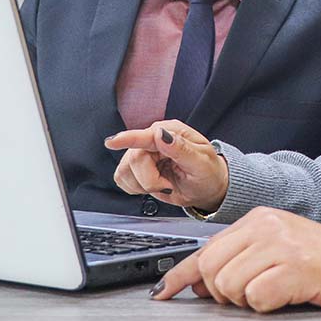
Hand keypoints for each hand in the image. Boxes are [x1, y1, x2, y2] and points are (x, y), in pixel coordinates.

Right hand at [105, 120, 228, 211]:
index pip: (146, 135)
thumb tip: (161, 134)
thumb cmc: (208, 172)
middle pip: (134, 159)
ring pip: (125, 171)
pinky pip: (122, 179)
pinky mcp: (136, 170)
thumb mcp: (201, 162)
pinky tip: (152, 187)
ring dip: (143, 185)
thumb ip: (181, 148)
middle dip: (150, 180)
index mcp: (171, 132)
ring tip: (163, 185)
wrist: (207, 188)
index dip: (128, 139)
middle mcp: (154, 140)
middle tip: (168, 186)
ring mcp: (144, 155)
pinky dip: (135, 188)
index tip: (112, 143)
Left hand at [151, 206, 320, 314]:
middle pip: (211, 269)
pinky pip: (256, 298)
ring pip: (228, 285)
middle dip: (223, 293)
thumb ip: (241, 260)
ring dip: (247, 301)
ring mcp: (281, 244)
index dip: (180, 274)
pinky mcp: (295, 267)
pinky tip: (287, 297)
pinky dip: (267, 307)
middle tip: (251, 295)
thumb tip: (198, 281)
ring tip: (275, 293)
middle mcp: (266, 225)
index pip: (206, 248)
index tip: (163, 293)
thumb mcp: (279, 252)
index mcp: (259, 219)